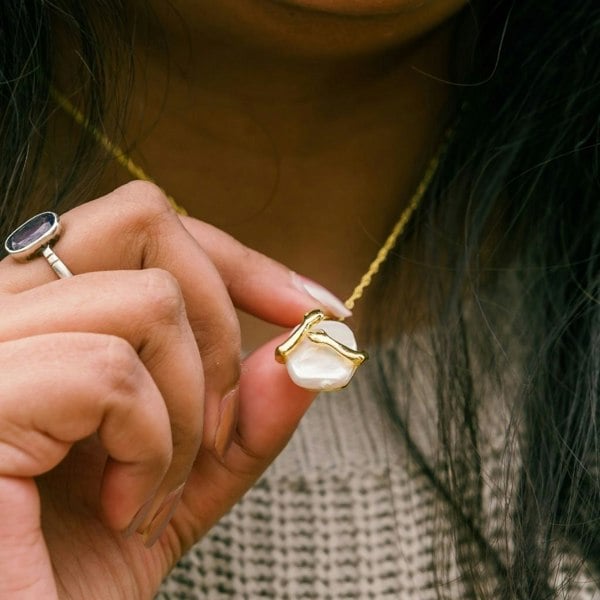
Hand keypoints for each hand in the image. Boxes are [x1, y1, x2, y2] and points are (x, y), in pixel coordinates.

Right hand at [0, 182, 326, 598]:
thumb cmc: (75, 569)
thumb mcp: (182, 479)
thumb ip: (244, 417)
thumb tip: (299, 352)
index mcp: (45, 317)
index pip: (144, 224)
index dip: (237, 259)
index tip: (309, 309)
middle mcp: (2, 311)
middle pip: (143, 222)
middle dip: (217, 325)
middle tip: (214, 423)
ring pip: (146, 303)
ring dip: (187, 411)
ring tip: (156, 487)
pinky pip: (109, 374)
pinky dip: (149, 448)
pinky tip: (119, 507)